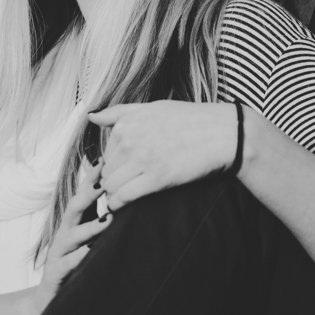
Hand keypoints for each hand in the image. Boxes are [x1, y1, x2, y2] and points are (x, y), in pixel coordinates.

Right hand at [32, 160, 109, 312]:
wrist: (48, 298)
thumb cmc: (75, 262)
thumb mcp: (87, 236)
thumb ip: (100, 215)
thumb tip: (121, 192)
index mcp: (74, 222)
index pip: (83, 195)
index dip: (92, 177)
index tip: (106, 159)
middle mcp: (65, 233)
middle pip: (75, 208)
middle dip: (88, 194)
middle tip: (105, 181)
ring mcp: (59, 252)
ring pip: (74, 235)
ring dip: (91, 226)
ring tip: (109, 219)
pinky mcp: (57, 272)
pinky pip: (69, 263)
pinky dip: (80, 256)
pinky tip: (92, 251)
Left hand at [87, 101, 240, 211]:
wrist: (224, 133)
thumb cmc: (190, 120)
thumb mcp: (153, 108)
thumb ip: (119, 112)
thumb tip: (91, 116)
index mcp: (127, 123)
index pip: (105, 155)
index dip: (114, 168)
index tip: (126, 174)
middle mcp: (130, 139)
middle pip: (106, 172)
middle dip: (112, 183)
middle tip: (126, 189)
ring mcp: (142, 158)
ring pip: (111, 186)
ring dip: (114, 196)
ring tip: (127, 198)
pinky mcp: (156, 178)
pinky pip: (123, 197)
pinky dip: (119, 205)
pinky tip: (125, 206)